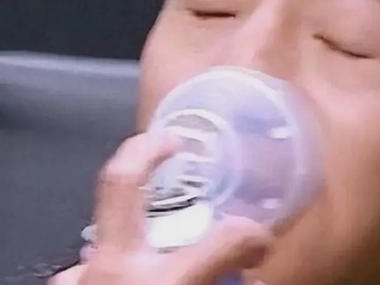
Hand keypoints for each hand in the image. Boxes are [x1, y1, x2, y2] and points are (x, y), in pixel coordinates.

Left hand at [48, 133, 271, 284]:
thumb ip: (219, 282)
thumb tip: (252, 279)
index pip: (227, 241)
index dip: (254, 237)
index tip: (263, 246)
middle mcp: (115, 272)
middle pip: (122, 183)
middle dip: (148, 149)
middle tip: (175, 141)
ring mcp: (83, 277)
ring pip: (103, 219)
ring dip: (134, 207)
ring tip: (162, 206)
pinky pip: (93, 264)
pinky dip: (119, 260)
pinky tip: (134, 275)